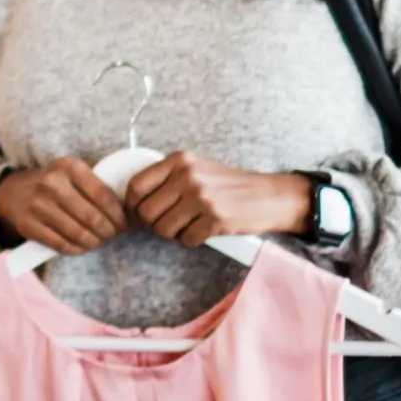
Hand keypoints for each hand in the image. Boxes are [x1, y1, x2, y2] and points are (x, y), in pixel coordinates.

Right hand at [0, 159, 124, 254]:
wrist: (13, 192)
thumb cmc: (54, 185)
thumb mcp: (72, 175)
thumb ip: (97, 188)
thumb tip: (128, 217)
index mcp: (69, 166)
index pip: (103, 195)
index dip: (119, 215)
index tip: (126, 224)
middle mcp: (51, 183)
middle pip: (92, 217)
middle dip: (108, 231)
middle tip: (112, 235)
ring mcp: (37, 205)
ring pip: (78, 233)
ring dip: (94, 242)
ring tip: (98, 241)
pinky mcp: (27, 225)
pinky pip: (60, 244)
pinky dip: (76, 249)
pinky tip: (81, 246)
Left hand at [124, 153, 312, 247]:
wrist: (269, 196)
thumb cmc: (229, 185)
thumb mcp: (197, 168)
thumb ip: (168, 178)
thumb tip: (134, 200)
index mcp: (179, 160)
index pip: (136, 185)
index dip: (131, 205)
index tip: (136, 215)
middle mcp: (188, 176)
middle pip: (146, 212)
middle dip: (154, 224)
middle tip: (168, 223)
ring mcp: (201, 198)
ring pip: (163, 229)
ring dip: (174, 234)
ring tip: (189, 225)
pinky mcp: (214, 219)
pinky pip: (186, 240)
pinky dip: (193, 240)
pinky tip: (204, 231)